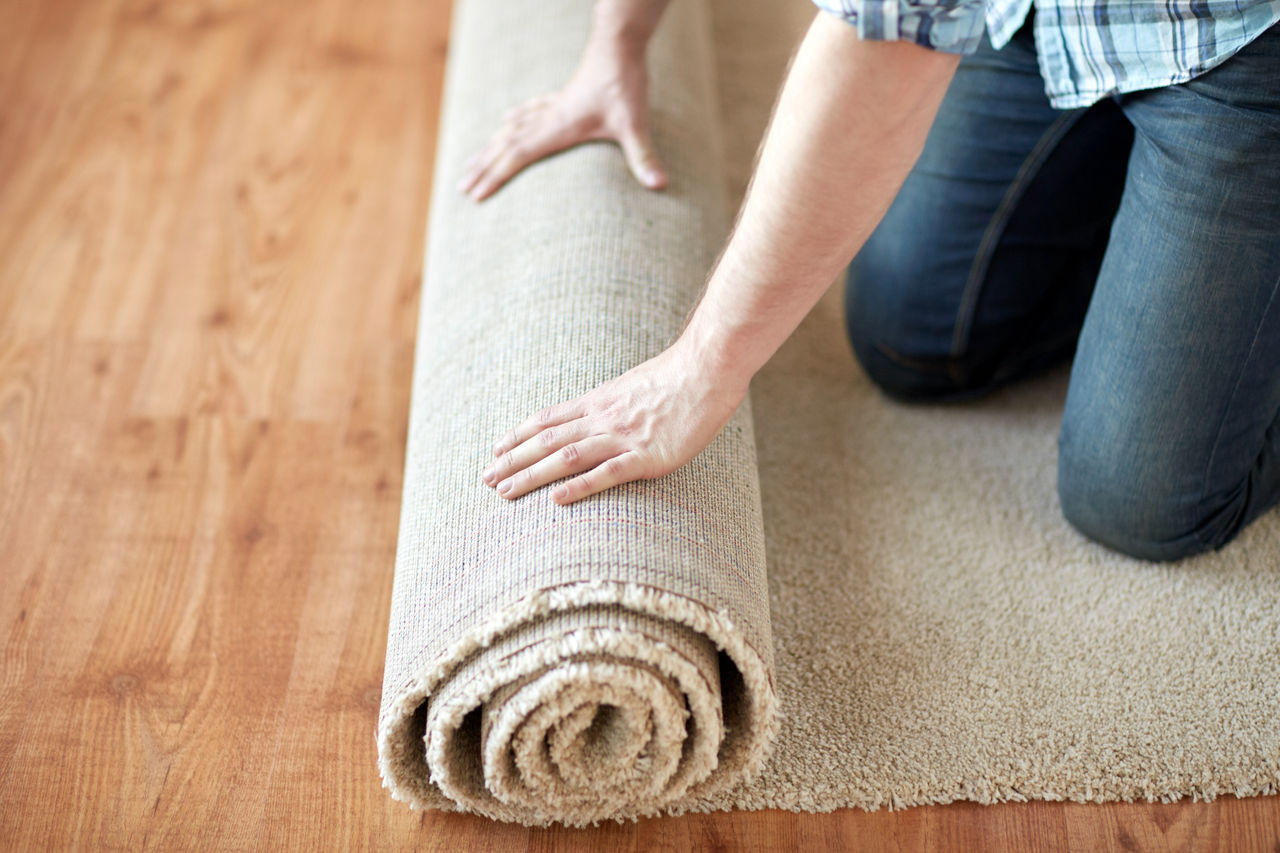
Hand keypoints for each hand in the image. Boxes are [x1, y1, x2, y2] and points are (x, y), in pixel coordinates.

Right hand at [458, 35, 667, 201]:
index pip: (517, 156)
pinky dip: (515, 120)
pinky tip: (507, 119)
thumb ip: (643, 155)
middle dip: (483, 167)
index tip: (474, 194)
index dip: (495, 176)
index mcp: (558, 127)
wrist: (619, 43)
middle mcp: (549, 118)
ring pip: (512, 129)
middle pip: (506, 145)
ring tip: (471, 161)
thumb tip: (659, 185)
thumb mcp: (636, 123)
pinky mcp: (563, 97)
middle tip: (460, 187)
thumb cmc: (625, 82)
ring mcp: (554, 106)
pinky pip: (529, 112)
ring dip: (491, 146)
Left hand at [482, 343, 744, 503]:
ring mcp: (623, 437)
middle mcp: (603, 418)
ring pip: (566, 457)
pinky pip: (607, 473)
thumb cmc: (678, 378)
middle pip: (546, 441)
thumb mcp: (633, 385)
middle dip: (513, 460)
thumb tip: (596, 413)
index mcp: (599, 402)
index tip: (495, 448)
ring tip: (505, 493)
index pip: (548, 419)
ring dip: (532, 476)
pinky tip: (557, 500)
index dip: (518, 434)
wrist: (708, 369)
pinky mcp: (647, 456)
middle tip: (485, 478)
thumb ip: (612, 402)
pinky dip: (580, 487)